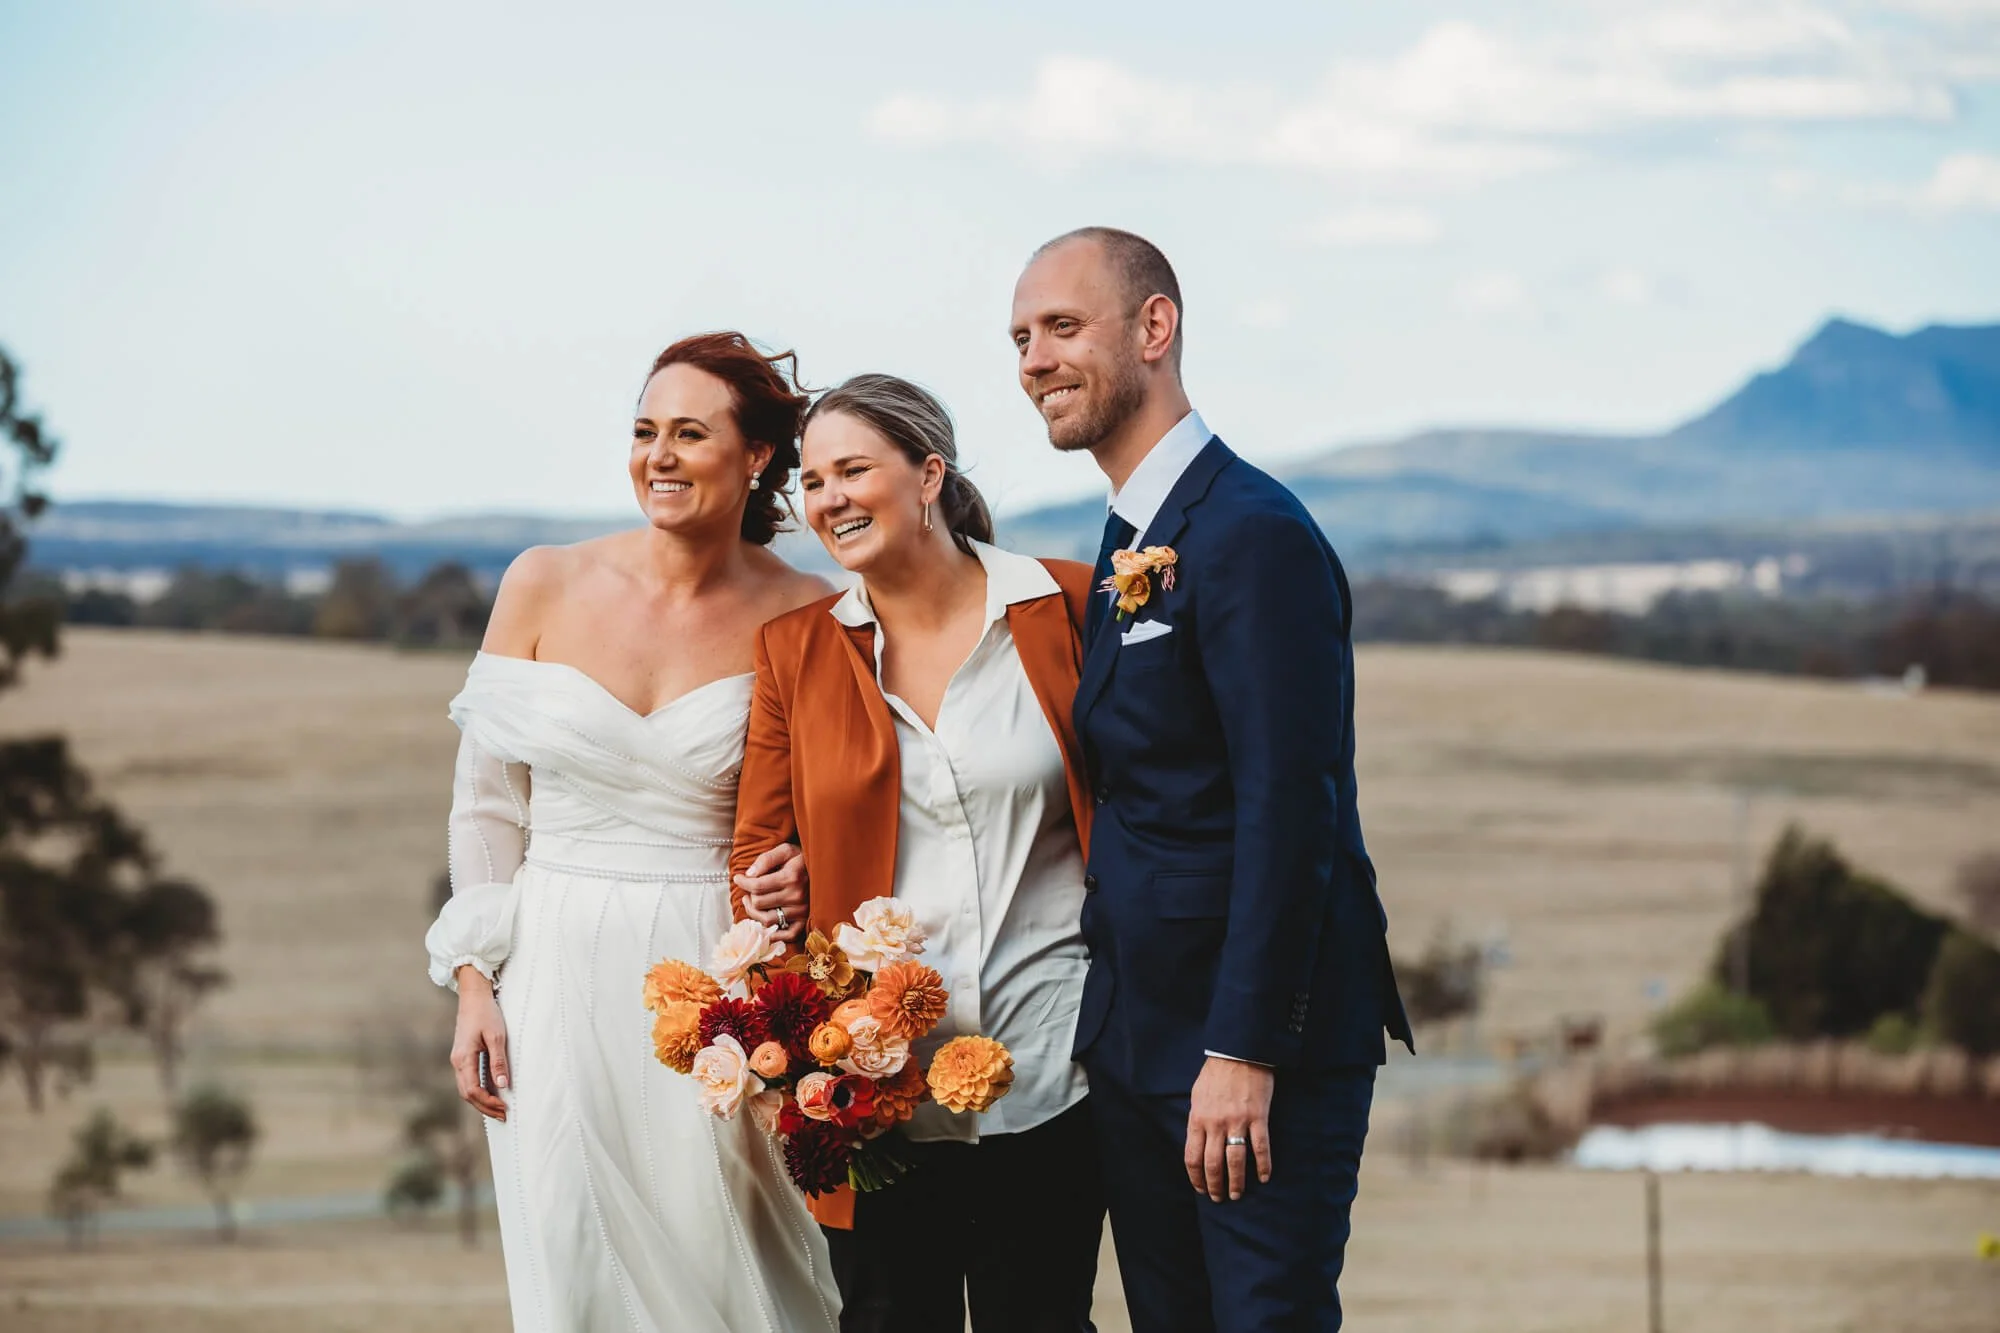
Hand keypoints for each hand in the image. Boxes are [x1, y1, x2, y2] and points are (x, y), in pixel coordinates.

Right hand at [451, 967, 509, 1120]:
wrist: (474, 996)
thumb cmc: (486, 1013)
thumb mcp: (496, 1036)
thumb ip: (498, 1061)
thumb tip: (502, 1086)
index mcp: (463, 1059)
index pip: (473, 1091)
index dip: (488, 1103)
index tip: (505, 1108)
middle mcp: (457, 1062)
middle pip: (467, 1094)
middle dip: (485, 1107)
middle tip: (503, 1115)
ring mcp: (458, 1059)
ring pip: (466, 1088)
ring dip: (481, 1100)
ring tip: (499, 1108)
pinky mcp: (463, 1056)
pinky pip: (469, 1079)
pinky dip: (479, 1090)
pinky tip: (492, 1093)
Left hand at [734, 843, 807, 943]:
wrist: (826, 868)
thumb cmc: (801, 858)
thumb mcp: (785, 850)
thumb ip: (766, 859)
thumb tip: (748, 874)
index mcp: (791, 877)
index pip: (756, 886)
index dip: (742, 882)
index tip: (738, 878)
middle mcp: (796, 896)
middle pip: (759, 903)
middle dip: (749, 896)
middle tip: (748, 891)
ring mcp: (801, 911)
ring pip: (767, 920)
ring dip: (754, 913)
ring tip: (753, 903)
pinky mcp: (805, 921)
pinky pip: (786, 935)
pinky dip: (774, 934)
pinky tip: (765, 923)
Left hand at [1185, 1056, 1274, 1201]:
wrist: (1238, 1052)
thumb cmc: (1216, 1073)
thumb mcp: (1198, 1095)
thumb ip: (1198, 1119)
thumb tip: (1197, 1141)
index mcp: (1198, 1118)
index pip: (1192, 1157)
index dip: (1196, 1177)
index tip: (1201, 1189)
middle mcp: (1215, 1123)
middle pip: (1212, 1163)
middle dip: (1215, 1185)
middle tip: (1220, 1198)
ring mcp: (1237, 1121)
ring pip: (1235, 1160)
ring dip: (1236, 1181)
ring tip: (1237, 1195)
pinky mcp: (1258, 1117)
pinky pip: (1261, 1147)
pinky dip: (1263, 1165)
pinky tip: (1264, 1177)